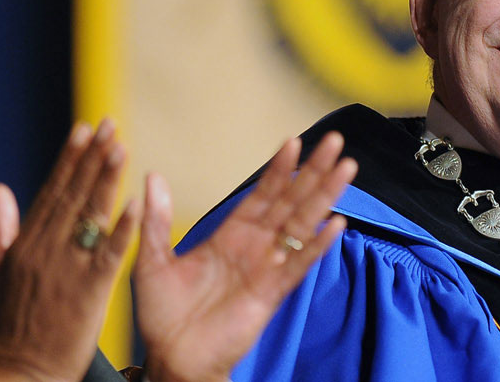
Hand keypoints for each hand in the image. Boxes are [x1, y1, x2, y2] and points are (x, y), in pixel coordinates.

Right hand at [0, 120, 143, 381]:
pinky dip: (122, 227)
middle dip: (92, 157)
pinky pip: (109, 252)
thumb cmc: (11, 326)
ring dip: (106, 179)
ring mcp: (66, 268)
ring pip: (90, 214)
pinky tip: (136, 202)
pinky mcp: (88, 290)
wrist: (20, 370)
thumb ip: (1, 230)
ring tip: (121, 146)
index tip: (83, 130)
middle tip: (109, 124)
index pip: (51, 191)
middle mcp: (45, 248)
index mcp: (26, 243)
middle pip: (72, 194)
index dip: (69, 159)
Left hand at [135, 132, 354, 381]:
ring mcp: (267, 268)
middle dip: (313, 172)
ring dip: (325, 197)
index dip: (278, 169)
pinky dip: (317, 244)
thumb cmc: (162, 314)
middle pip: (291, 201)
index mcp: (230, 236)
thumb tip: (152, 177)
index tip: (294, 141)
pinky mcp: (271, 293)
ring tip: (347, 168)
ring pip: (303, 225)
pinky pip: (298, 264)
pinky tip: (336, 223)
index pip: (261, 194)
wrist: (171, 358)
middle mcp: (255, 247)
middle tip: (335, 141)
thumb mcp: (152, 261)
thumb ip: (157, 220)